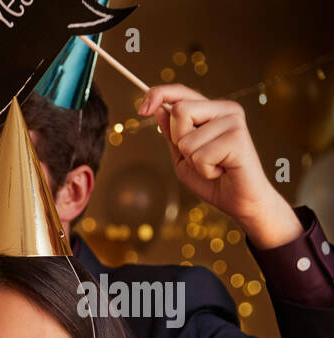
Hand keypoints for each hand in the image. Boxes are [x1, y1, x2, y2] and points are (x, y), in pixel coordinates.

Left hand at [139, 84, 300, 246]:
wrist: (239, 200)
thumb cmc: (212, 178)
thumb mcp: (183, 155)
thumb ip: (172, 133)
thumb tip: (158, 108)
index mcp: (213, 109)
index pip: (181, 92)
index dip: (158, 94)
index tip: (142, 110)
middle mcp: (226, 109)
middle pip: (180, 111)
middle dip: (178, 140)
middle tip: (198, 157)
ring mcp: (234, 121)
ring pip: (187, 139)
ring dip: (193, 161)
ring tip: (214, 166)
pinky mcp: (238, 138)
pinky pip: (200, 156)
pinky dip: (205, 170)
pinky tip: (221, 171)